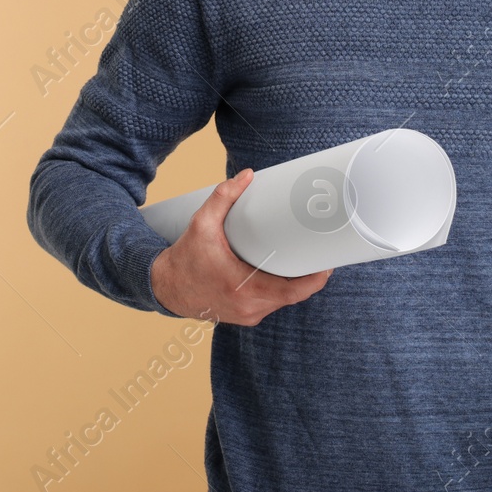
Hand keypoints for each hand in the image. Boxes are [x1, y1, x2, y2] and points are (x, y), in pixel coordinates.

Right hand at [150, 168, 332, 325]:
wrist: (164, 287)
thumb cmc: (184, 258)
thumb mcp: (201, 224)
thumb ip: (223, 197)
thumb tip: (247, 175)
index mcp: (243, 288)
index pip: (294, 291)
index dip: (316, 279)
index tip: (327, 262)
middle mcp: (249, 307)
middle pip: (293, 296)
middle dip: (308, 277)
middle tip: (318, 254)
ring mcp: (247, 315)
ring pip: (282, 302)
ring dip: (294, 285)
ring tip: (303, 261)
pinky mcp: (244, 316)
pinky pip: (271, 305)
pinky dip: (279, 291)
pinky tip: (284, 276)